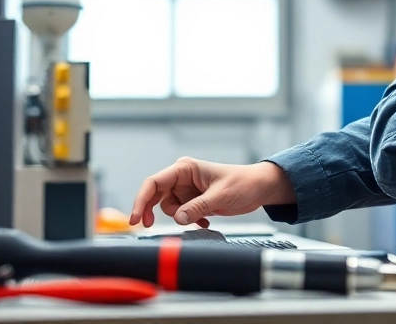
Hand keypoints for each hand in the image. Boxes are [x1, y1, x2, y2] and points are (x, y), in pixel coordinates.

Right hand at [129, 158, 296, 228]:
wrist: (259, 188)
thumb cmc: (243, 183)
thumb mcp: (220, 196)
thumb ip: (197, 207)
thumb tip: (177, 218)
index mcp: (185, 169)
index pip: (154, 183)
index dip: (141, 200)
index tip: (135, 218)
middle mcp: (182, 178)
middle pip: (156, 196)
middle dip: (154, 211)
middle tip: (149, 226)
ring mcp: (188, 190)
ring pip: (169, 208)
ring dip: (181, 217)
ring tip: (202, 217)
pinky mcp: (194, 202)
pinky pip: (182, 214)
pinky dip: (190, 221)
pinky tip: (206, 221)